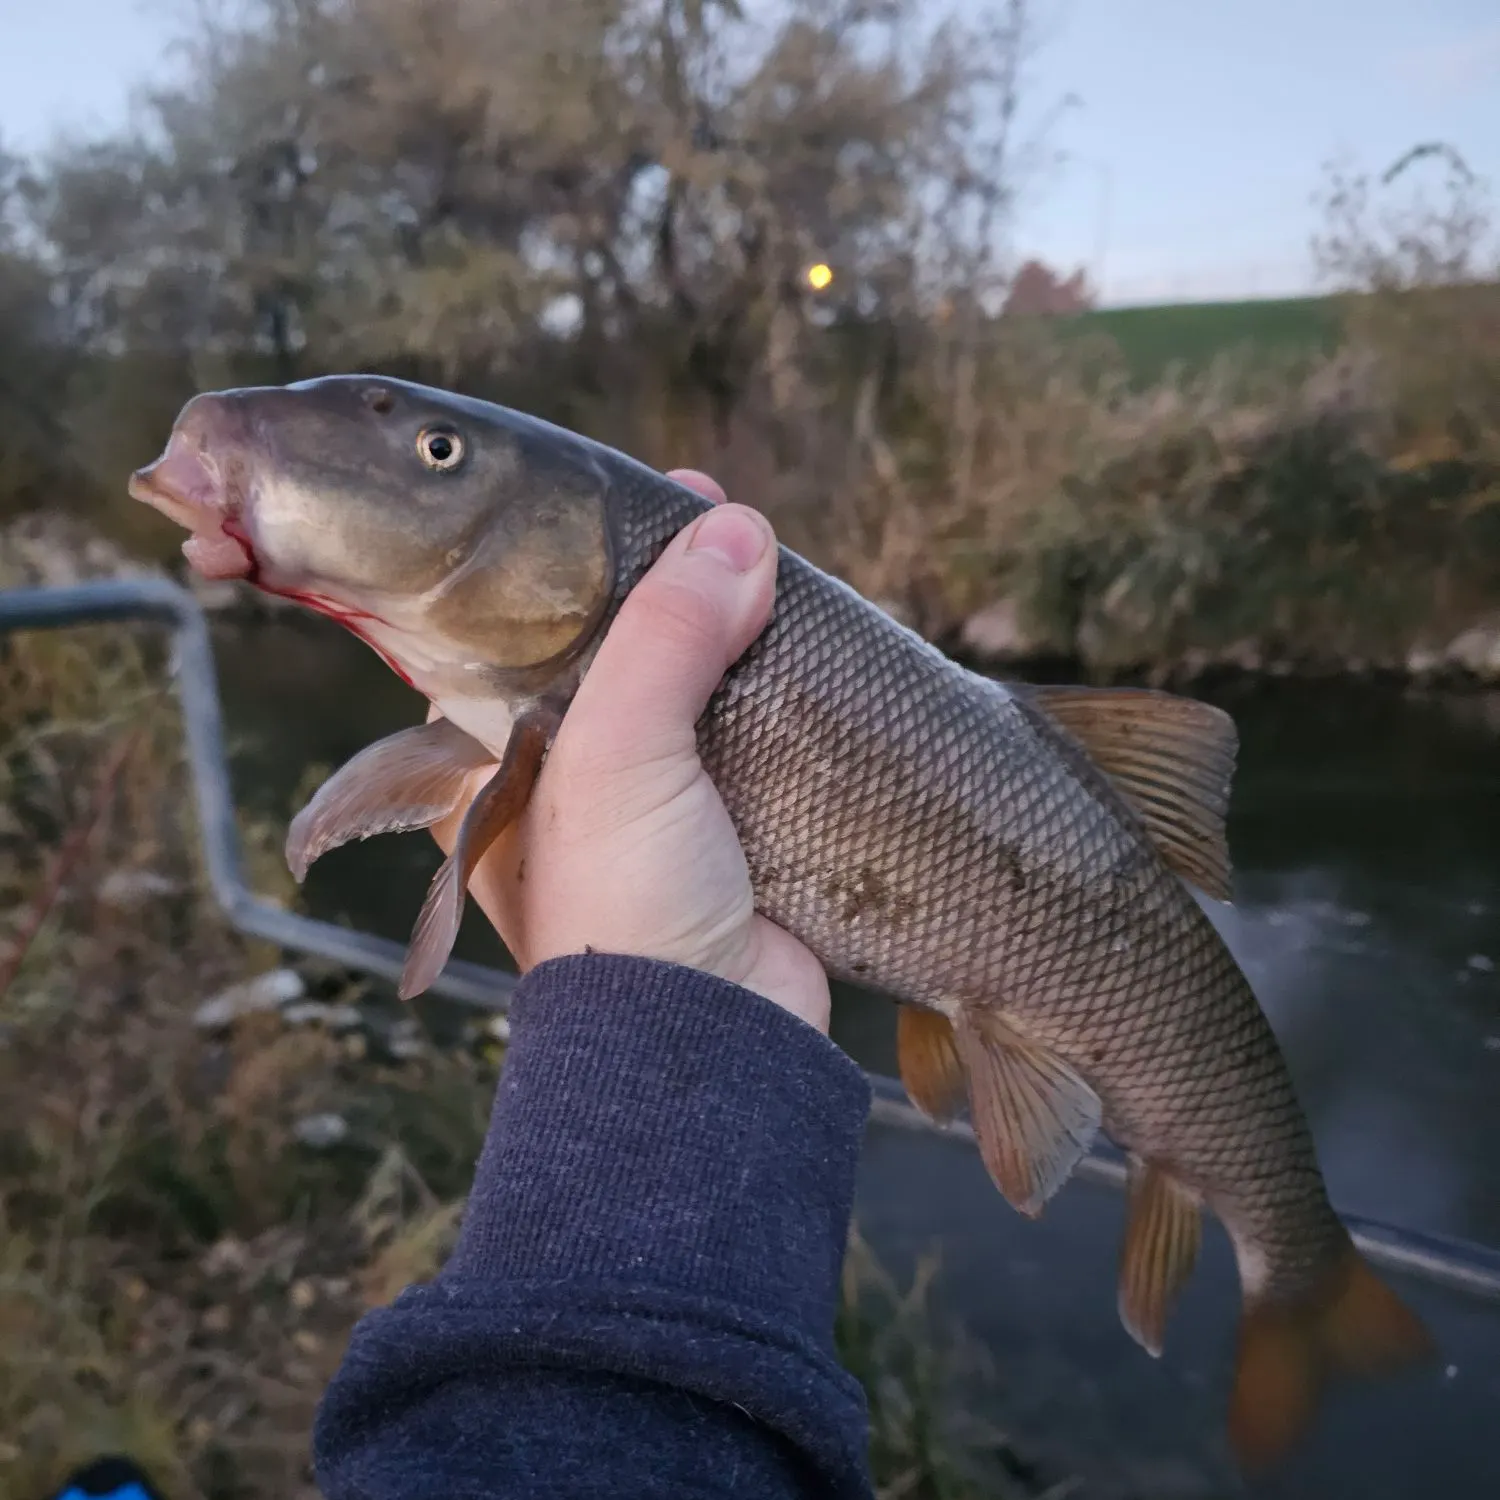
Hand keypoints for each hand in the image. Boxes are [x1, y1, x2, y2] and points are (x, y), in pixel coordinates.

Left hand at [428, 471, 831, 1032]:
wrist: (709, 1051)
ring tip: (771, 560)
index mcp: (508, 759)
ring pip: (700, 688)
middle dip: (673, 580)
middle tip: (723, 516)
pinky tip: (812, 644)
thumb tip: (735, 533)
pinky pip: (763, 739)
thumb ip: (665, 637)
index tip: (646, 502)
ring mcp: (662, 809)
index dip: (582, 557)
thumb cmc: (621, 913)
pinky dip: (785, 691)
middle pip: (625, 648)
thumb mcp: (617, 756)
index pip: (532, 626)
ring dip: (737, 629)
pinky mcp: (739, 834)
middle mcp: (577, 779)